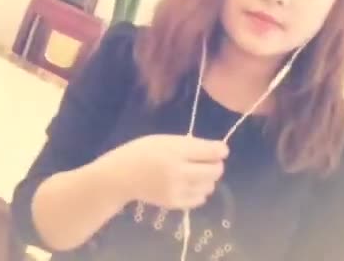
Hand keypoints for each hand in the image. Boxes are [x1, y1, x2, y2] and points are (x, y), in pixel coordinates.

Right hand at [109, 134, 228, 209]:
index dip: (220, 150)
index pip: (211, 151)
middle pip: (214, 171)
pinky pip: (199, 199)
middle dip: (216, 165)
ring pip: (209, 186)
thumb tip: (217, 150)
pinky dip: (199, 191)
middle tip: (210, 161)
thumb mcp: (166, 140)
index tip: (221, 149)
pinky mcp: (174, 204)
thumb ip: (190, 144)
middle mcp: (179, 171)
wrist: (122, 175)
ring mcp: (177, 190)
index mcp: (176, 151)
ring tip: (195, 172)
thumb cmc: (143, 151)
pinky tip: (189, 184)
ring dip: (208, 179)